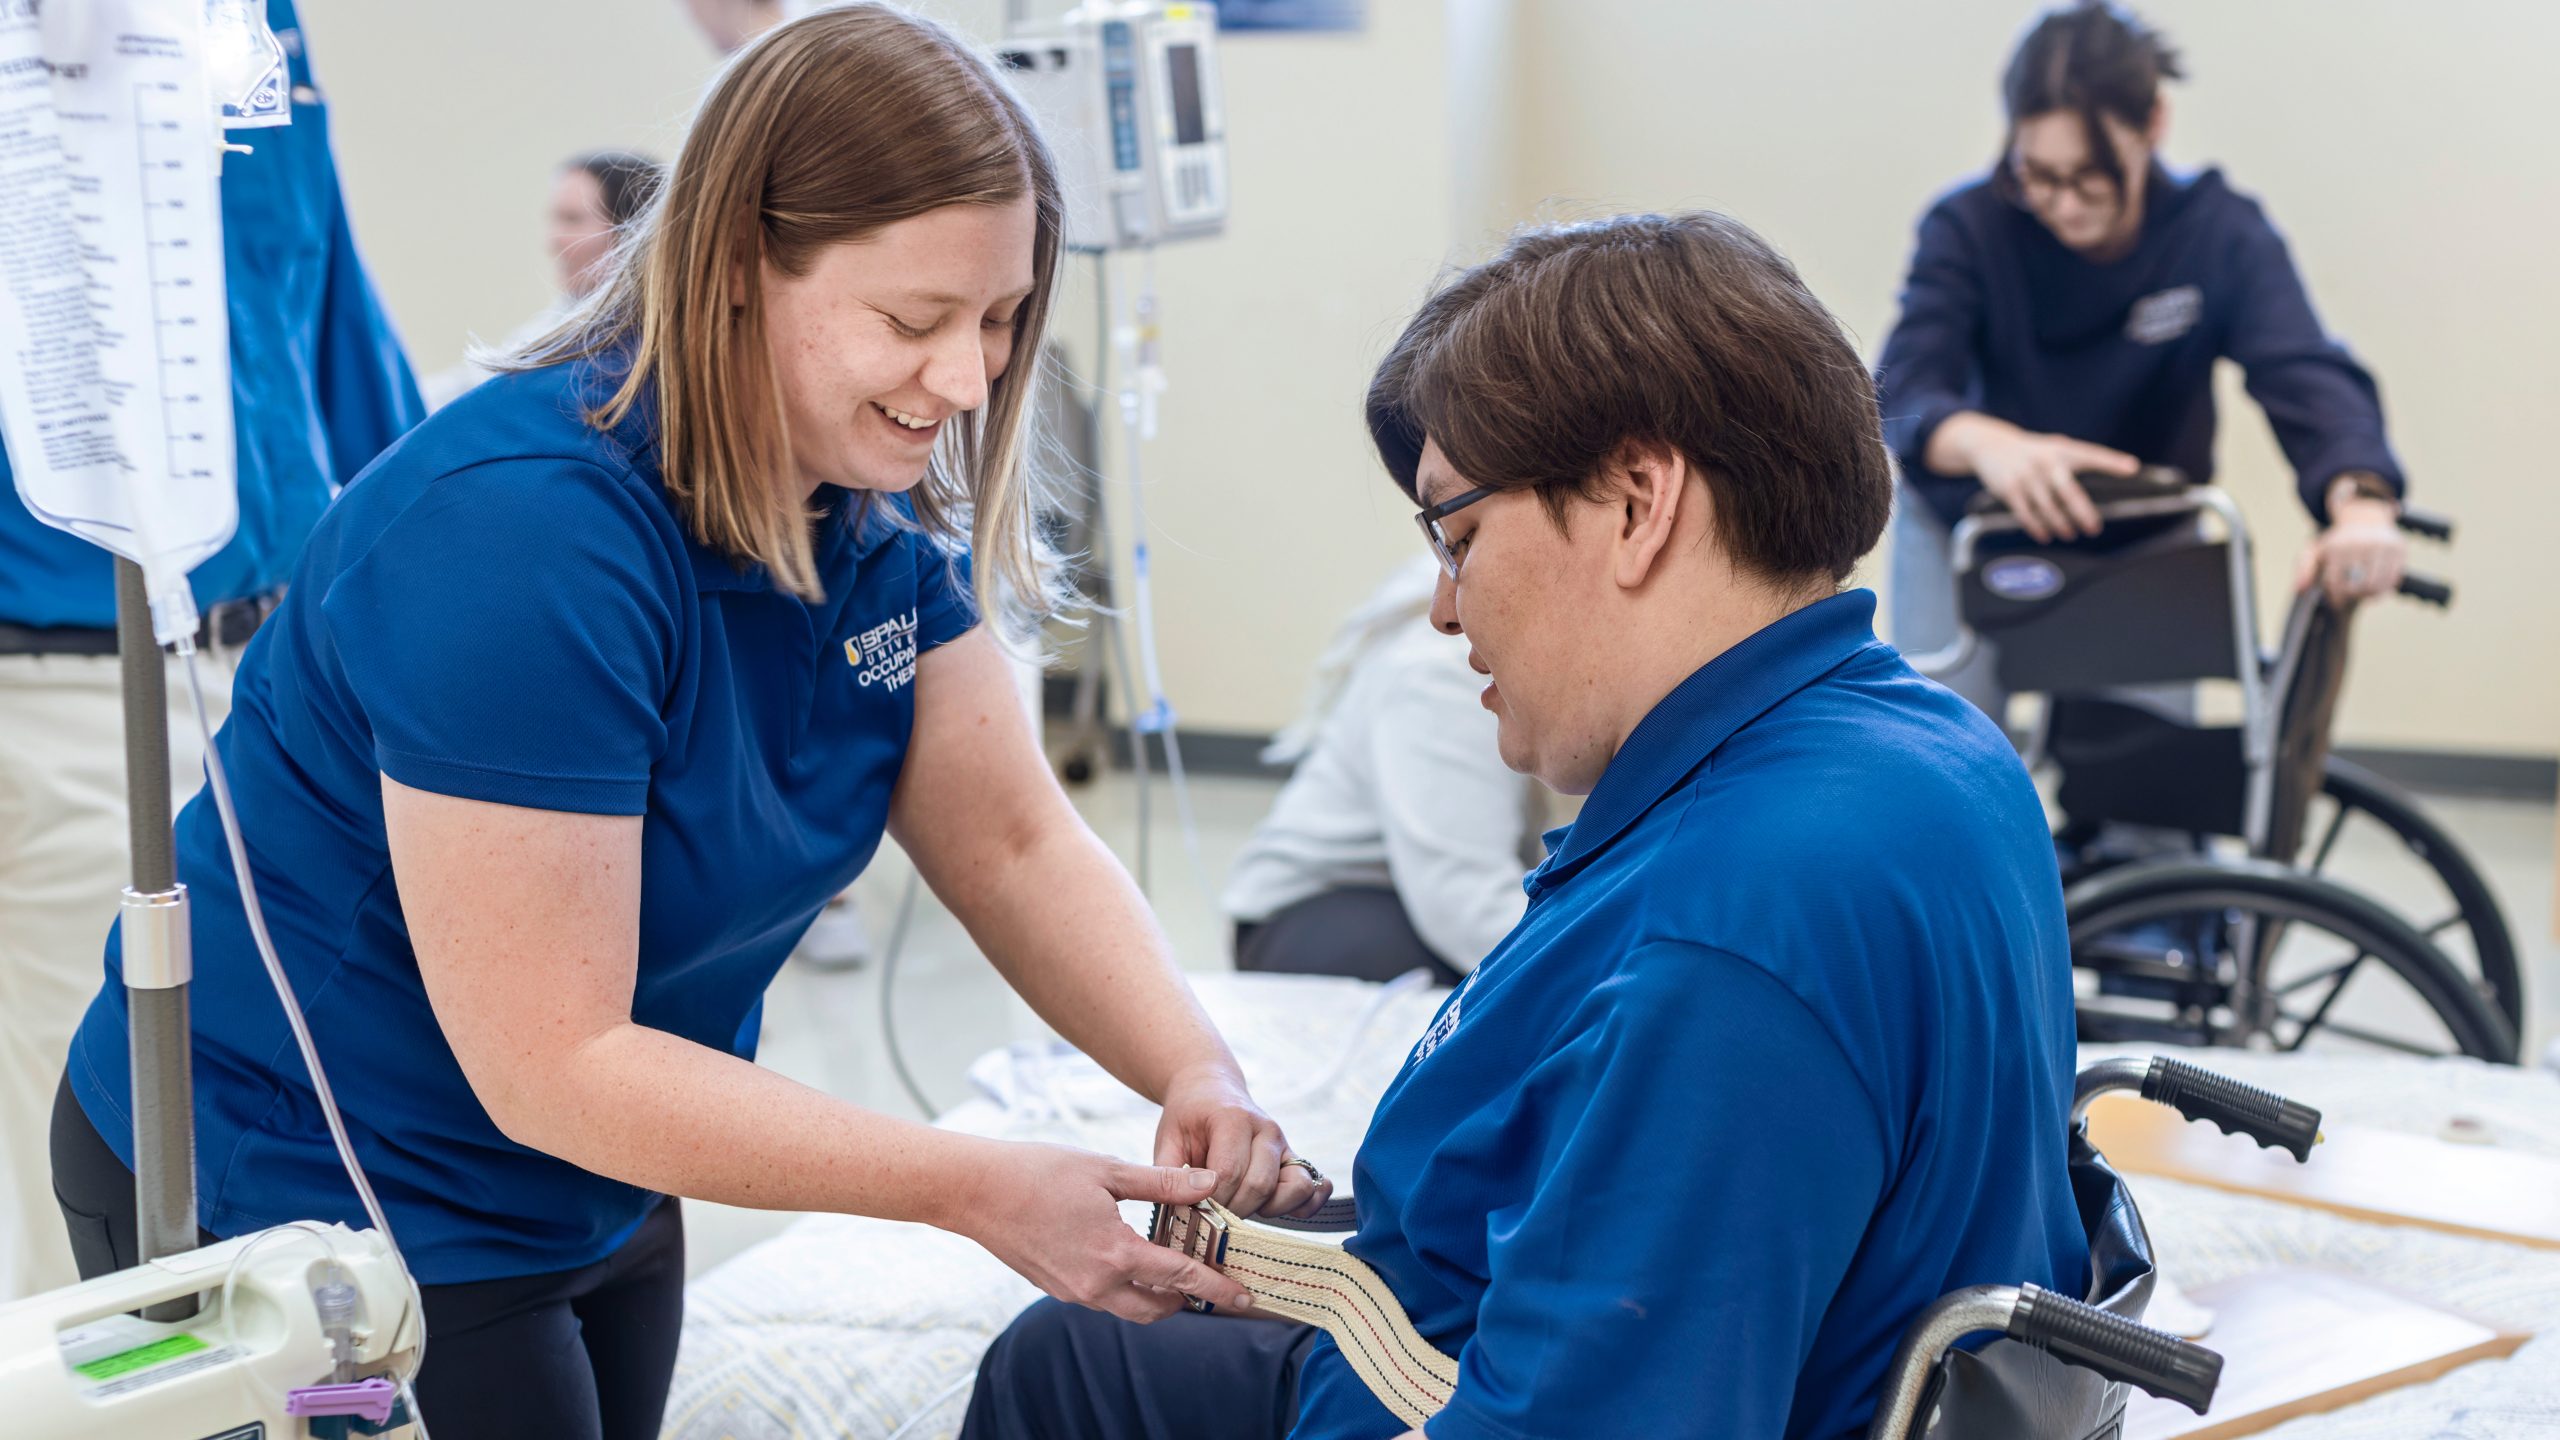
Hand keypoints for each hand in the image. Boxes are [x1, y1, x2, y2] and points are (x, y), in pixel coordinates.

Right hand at [951, 1141, 1257, 1322]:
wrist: (974, 1191)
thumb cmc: (1038, 1172)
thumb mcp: (1107, 1169)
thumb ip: (1163, 1183)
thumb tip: (1209, 1183)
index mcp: (1115, 1253)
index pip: (1181, 1279)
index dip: (1217, 1289)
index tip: (1244, 1298)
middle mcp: (1097, 1283)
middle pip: (1159, 1308)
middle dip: (1190, 1300)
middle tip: (1212, 1281)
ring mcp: (1074, 1291)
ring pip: (1131, 1309)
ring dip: (1158, 1297)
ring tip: (1176, 1269)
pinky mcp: (1057, 1288)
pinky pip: (1105, 1300)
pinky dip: (1128, 1288)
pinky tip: (1132, 1259)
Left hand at [1153, 1062, 1333, 1220]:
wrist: (1210, 1089)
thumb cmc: (1186, 1119)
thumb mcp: (1167, 1140)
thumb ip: (1170, 1175)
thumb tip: (1184, 1209)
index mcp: (1232, 1118)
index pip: (1227, 1173)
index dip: (1210, 1200)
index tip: (1194, 1207)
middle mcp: (1266, 1129)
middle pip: (1259, 1185)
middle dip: (1234, 1211)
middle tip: (1212, 1212)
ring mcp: (1285, 1143)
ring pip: (1295, 1188)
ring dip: (1269, 1209)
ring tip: (1242, 1206)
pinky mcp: (1295, 1158)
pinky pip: (1315, 1187)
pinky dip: (1305, 1206)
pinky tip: (1275, 1209)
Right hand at [1947, 416, 2139, 542]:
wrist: (1990, 445)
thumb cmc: (2033, 452)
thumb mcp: (2055, 448)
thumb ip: (2078, 460)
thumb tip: (2112, 478)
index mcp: (2061, 449)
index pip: (2091, 455)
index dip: (2111, 462)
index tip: (2131, 468)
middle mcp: (2044, 461)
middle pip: (2068, 490)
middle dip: (2082, 512)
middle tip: (2094, 528)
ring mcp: (2025, 476)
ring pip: (2047, 507)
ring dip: (2060, 524)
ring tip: (2070, 534)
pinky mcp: (2009, 489)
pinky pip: (2025, 513)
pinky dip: (2036, 527)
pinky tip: (2045, 535)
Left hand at [2295, 491, 2406, 605]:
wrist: (2366, 516)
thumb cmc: (2338, 541)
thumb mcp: (2316, 549)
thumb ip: (2303, 568)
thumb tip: (2300, 589)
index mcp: (2337, 548)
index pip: (2336, 584)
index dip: (2336, 598)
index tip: (2336, 602)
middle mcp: (2360, 545)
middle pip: (2358, 587)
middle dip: (2353, 597)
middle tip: (2351, 597)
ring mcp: (2381, 546)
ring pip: (2377, 586)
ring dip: (2369, 596)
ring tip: (2363, 595)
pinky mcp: (2398, 548)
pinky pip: (2393, 579)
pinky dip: (2385, 589)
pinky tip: (2376, 589)